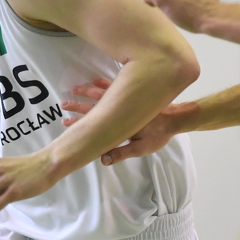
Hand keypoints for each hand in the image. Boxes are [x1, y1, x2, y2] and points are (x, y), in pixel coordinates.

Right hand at [62, 78, 184, 163]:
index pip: (94, 121)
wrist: (175, 118)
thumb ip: (122, 153)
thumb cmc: (159, 134)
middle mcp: (118, 107)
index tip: (66, 122)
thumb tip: (102, 159)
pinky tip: (93, 80)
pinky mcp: (130, 92)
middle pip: (94, 105)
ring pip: (100, 93)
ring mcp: (124, 97)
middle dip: (77, 105)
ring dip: (85, 91)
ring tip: (73, 89)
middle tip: (63, 105)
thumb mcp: (142, 148)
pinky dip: (102, 83)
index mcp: (118, 122)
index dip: (79, 123)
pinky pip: (112, 85)